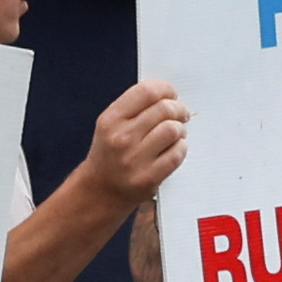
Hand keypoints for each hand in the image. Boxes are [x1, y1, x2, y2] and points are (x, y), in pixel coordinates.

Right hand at [77, 81, 186, 211]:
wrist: (100, 191)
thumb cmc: (110, 154)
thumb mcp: (110, 125)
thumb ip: (135, 107)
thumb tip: (168, 95)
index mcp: (111, 119)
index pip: (147, 92)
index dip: (166, 89)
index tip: (171, 94)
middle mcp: (121, 138)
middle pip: (164, 109)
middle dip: (178, 109)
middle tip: (180, 113)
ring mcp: (135, 160)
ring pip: (173, 130)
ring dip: (180, 129)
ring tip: (175, 133)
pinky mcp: (149, 178)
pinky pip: (177, 154)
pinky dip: (180, 148)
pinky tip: (174, 149)